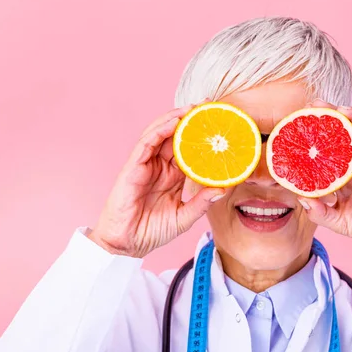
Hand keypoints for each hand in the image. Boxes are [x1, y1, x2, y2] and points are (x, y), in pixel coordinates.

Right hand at [88, 102, 224, 256]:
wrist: (127, 244)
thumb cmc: (152, 231)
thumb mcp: (184, 216)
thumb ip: (202, 202)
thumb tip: (224, 189)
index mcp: (172, 175)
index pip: (189, 149)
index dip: (201, 136)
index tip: (219, 125)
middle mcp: (160, 166)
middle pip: (175, 135)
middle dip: (190, 119)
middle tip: (208, 106)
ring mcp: (146, 165)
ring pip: (160, 133)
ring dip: (175, 118)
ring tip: (193, 108)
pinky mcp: (133, 167)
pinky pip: (147, 143)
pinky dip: (160, 130)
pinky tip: (174, 122)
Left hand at [298, 100, 351, 248]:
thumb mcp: (338, 221)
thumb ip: (319, 212)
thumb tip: (300, 199)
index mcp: (347, 172)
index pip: (331, 145)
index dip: (319, 132)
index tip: (302, 121)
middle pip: (347, 130)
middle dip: (332, 115)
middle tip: (315, 104)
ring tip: (337, 109)